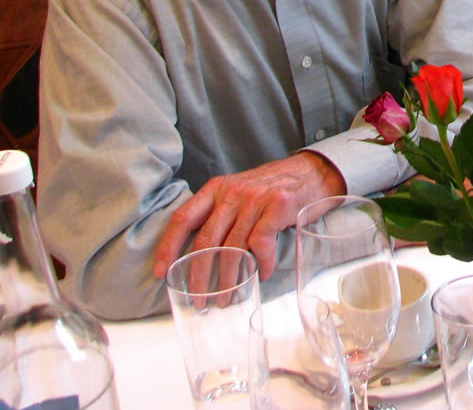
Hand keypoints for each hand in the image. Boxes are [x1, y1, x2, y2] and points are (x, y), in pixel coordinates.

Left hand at [151, 151, 345, 282]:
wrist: (312, 172)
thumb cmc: (273, 189)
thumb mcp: (240, 192)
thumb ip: (220, 214)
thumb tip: (198, 253)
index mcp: (216, 189)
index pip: (183, 218)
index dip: (168, 246)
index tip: (160, 272)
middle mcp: (232, 192)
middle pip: (206, 240)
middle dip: (198, 275)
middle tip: (198, 299)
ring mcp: (255, 199)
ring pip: (232, 247)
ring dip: (229, 279)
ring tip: (228, 297)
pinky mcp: (277, 206)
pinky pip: (261, 243)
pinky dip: (261, 264)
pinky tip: (262, 274)